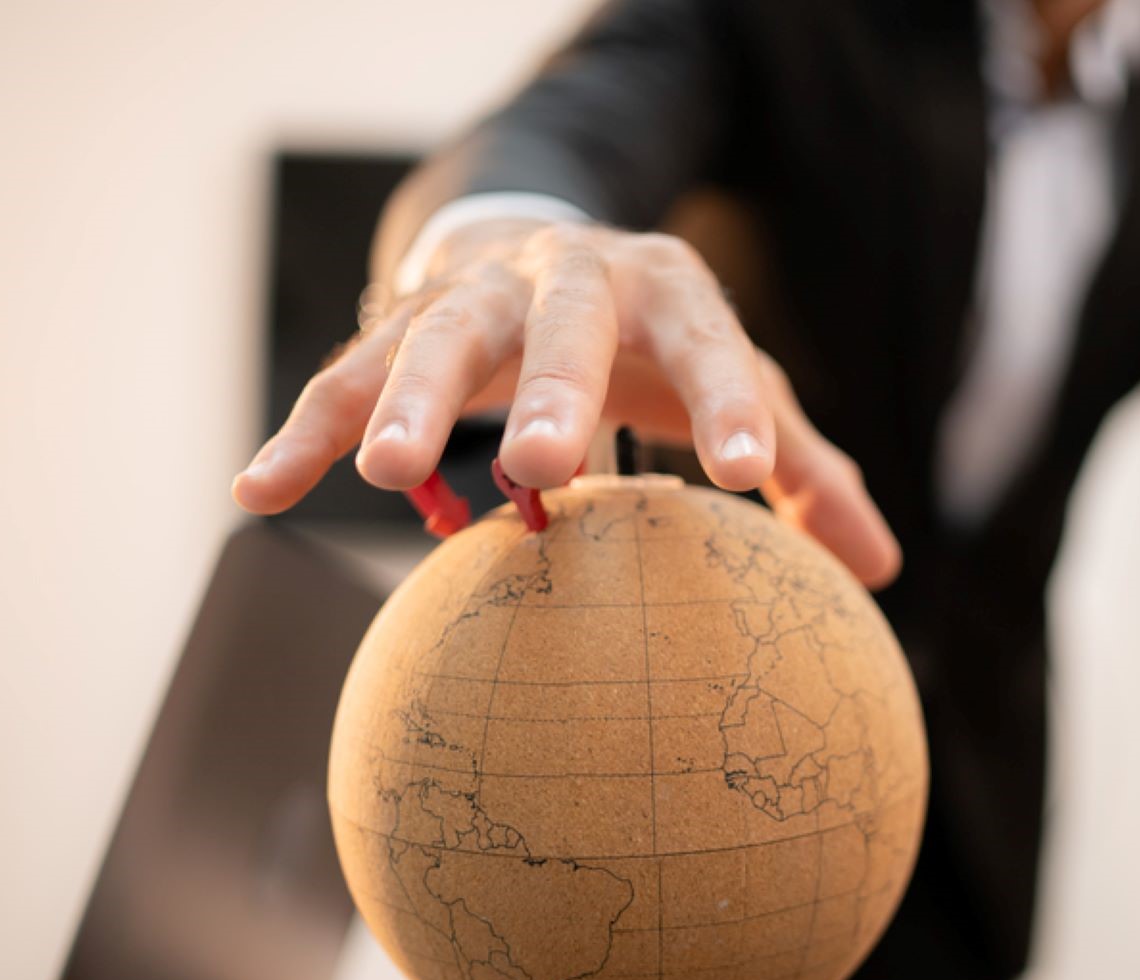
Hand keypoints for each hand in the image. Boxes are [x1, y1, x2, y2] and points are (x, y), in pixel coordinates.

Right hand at [232, 217, 901, 587]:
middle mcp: (567, 277)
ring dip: (406, 400)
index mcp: (668, 290)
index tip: (748, 478)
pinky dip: (303, 431)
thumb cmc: (663, 341)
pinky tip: (260, 492)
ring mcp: (475, 296)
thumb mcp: (734, 383)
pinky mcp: (399, 324)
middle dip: (550, 388)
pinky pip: (341, 375)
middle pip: (557, 325)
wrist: (550, 250)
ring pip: (432, 337)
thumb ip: (806, 469)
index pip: (709, 341)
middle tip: (543, 465)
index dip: (727, 405)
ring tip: (380, 475)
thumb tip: (879, 569)